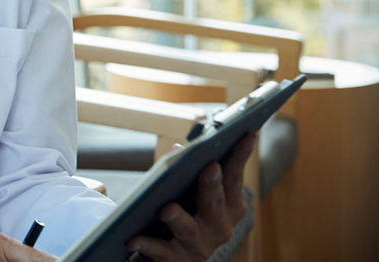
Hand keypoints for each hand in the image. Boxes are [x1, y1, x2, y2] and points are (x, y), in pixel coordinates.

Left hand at [125, 132, 256, 260]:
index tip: (247, 133)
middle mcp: (220, 227)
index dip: (241, 154)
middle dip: (212, 185)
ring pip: (188, 229)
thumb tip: (177, 150)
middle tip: (210, 167)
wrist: (174, 256)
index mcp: (229, 206)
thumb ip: (188, 168)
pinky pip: (160, 250)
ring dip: (177, 217)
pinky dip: (146, 243)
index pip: (235, 176)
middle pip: (215, 203)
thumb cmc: (187, 213)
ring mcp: (200, 245)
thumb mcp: (192, 191)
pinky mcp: (176, 260)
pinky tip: (133, 238)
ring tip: (166, 208)